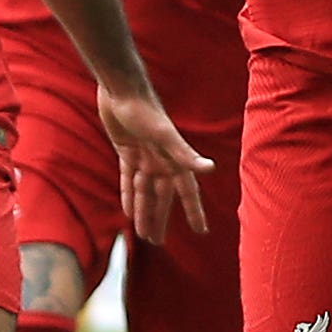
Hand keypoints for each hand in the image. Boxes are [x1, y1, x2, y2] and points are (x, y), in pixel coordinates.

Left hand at [98, 81, 213, 245]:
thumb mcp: (164, 135)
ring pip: (144, 191)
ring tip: (143, 234)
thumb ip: (185, 154)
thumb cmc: (145, 110)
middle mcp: (161, 160)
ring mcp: (144, 156)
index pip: (186, 192)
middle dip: (160, 219)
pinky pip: (128, 179)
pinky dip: (129, 195)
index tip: (201, 231)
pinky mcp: (127, 150)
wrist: (121, 89)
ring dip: (143, 211)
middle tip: (158, 242)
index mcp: (173, 160)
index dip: (194, 211)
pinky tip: (127, 211)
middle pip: (162, 197)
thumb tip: (210, 168)